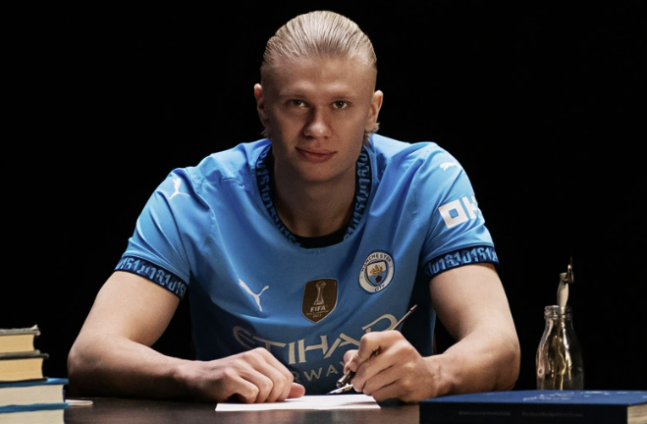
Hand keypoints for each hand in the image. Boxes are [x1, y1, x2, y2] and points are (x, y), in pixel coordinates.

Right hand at [177, 347, 304, 402]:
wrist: (196, 378)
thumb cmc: (227, 382)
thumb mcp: (254, 380)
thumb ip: (277, 385)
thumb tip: (301, 391)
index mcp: (262, 355)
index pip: (287, 376)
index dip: (282, 394)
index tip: (268, 399)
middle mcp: (253, 356)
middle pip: (280, 382)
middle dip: (272, 398)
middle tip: (256, 401)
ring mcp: (241, 364)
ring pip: (267, 388)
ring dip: (258, 400)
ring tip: (244, 398)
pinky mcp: (230, 375)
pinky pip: (252, 393)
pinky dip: (246, 401)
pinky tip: (235, 398)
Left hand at [343, 331, 438, 401]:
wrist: (428, 375)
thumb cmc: (400, 361)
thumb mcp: (384, 350)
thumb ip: (361, 354)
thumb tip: (348, 365)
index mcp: (393, 338)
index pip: (367, 341)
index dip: (357, 356)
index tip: (356, 364)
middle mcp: (401, 350)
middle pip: (366, 367)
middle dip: (357, 379)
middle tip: (358, 382)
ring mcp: (405, 369)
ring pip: (371, 383)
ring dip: (366, 388)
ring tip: (372, 385)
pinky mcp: (406, 386)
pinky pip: (379, 394)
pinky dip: (376, 394)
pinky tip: (384, 389)